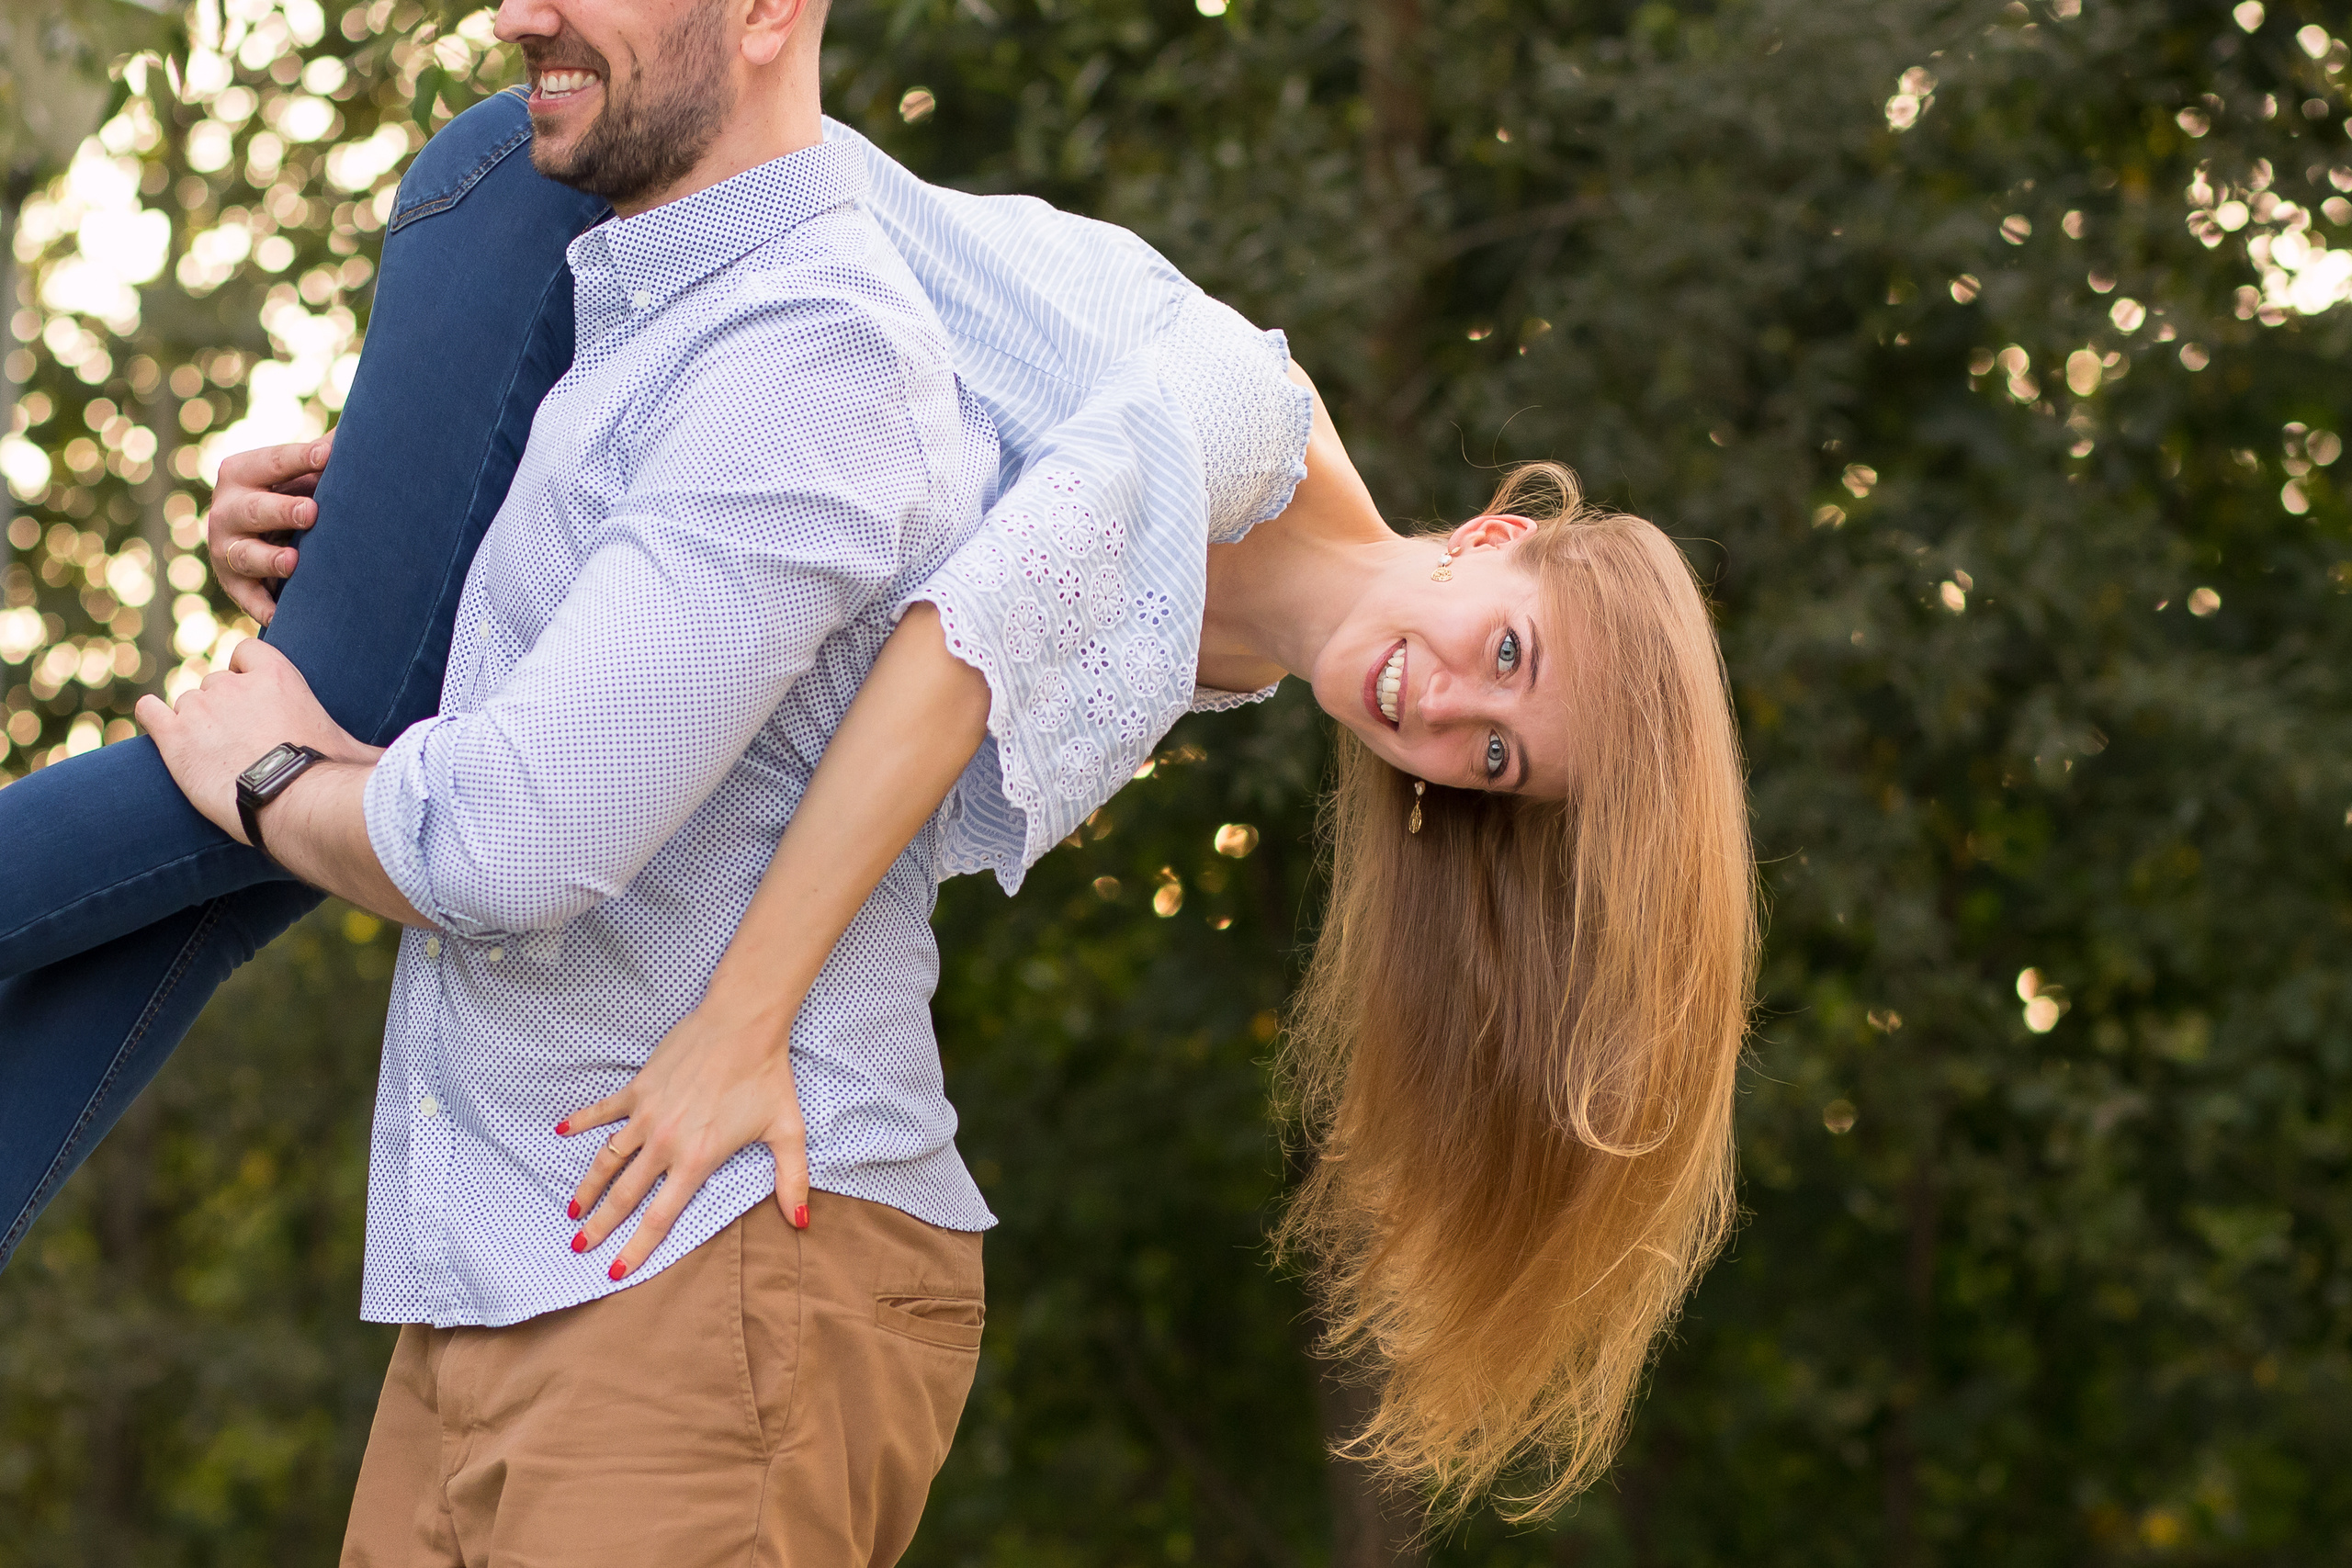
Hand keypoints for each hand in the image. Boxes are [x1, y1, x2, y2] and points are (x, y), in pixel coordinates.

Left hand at [135, 638, 366, 842]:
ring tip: (209, 753)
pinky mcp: (172, 736)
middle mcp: (232, 684)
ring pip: (185, 702)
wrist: (291, 802)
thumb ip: (372, 740)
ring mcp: (199, 708)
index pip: (246, 652)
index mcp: (276, 675)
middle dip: (221, 707)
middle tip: (235, 739)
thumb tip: (424, 746)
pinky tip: (159, 730)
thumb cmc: (331, 774)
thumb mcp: (357, 748)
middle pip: (214, 683)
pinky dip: (152, 719)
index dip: (245, 672)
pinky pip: (149, 711)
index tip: (250, 694)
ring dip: (194, 723)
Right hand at [208, 433, 333, 625]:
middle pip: (253, 509)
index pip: (271, 462)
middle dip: (281, 511)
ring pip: (244, 555)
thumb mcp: (302, 474)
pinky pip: (249, 599)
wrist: (261, 541)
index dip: (298, 459)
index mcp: (242, 473)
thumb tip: (368, 426)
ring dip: (269, 559)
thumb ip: (324, 453)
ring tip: (295, 562)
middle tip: (312, 512)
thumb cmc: (292, 496)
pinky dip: (264, 608)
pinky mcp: (235, 586)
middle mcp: (226, 509)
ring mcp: (227, 549)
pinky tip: (281, 617)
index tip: (328, 455)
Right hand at [557, 1001, 809, 1278]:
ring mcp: (647, 1114)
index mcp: (697, 1160)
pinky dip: (580, 1122)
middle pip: (624, 1195)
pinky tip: (561, 1132)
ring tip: (573, 1209)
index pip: (659, 1217)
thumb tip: (801, 1221)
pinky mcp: (638, 1088)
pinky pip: (602, 1111)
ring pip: (606, 1159)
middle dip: (600, 1226)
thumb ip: (792, 1181)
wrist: (743, 1023)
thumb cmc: (766, 1077)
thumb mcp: (787, 1131)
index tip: (615, 1270)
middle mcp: (665, 1143)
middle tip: (579, 1247)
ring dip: (587, 1187)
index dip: (636, 1247)